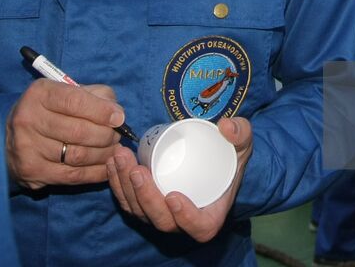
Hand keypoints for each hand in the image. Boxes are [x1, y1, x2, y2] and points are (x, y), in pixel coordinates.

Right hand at [6, 79, 126, 188]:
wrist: (12, 139)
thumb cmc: (49, 111)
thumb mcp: (66, 93)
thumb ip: (94, 96)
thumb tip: (117, 114)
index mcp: (39, 94)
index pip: (75, 101)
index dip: (101, 111)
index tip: (119, 118)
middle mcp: (28, 119)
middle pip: (78, 131)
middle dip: (106, 135)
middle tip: (117, 137)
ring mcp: (27, 147)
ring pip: (77, 155)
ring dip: (103, 155)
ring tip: (114, 151)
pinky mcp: (31, 171)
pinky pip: (72, 176)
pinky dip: (95, 173)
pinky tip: (106, 167)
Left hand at [106, 117, 252, 241]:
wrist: (212, 156)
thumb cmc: (229, 156)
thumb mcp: (242, 143)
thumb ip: (240, 133)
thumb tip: (226, 127)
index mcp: (210, 215)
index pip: (199, 227)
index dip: (186, 218)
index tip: (173, 196)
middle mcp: (183, 221)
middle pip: (162, 220)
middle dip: (145, 197)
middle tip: (137, 170)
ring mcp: (161, 214)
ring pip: (139, 211)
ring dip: (125, 187)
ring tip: (121, 158)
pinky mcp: (144, 203)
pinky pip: (128, 202)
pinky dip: (117, 184)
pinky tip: (113, 162)